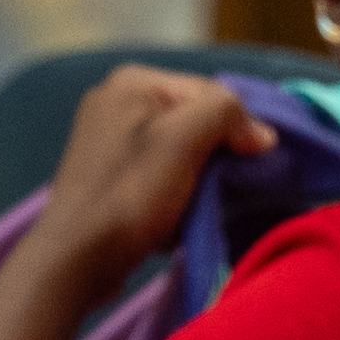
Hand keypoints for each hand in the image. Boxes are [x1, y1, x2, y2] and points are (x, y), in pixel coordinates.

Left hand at [29, 65, 277, 270]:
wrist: (77, 258)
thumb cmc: (130, 193)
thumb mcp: (184, 140)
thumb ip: (226, 116)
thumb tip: (262, 134)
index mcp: (133, 81)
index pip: (210, 91)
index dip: (238, 125)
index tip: (254, 164)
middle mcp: (117, 101)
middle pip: (194, 120)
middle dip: (214, 156)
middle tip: (222, 188)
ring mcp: (109, 139)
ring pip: (181, 150)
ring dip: (197, 179)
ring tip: (195, 205)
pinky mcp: (108, 174)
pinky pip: (160, 173)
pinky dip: (175, 193)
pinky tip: (173, 216)